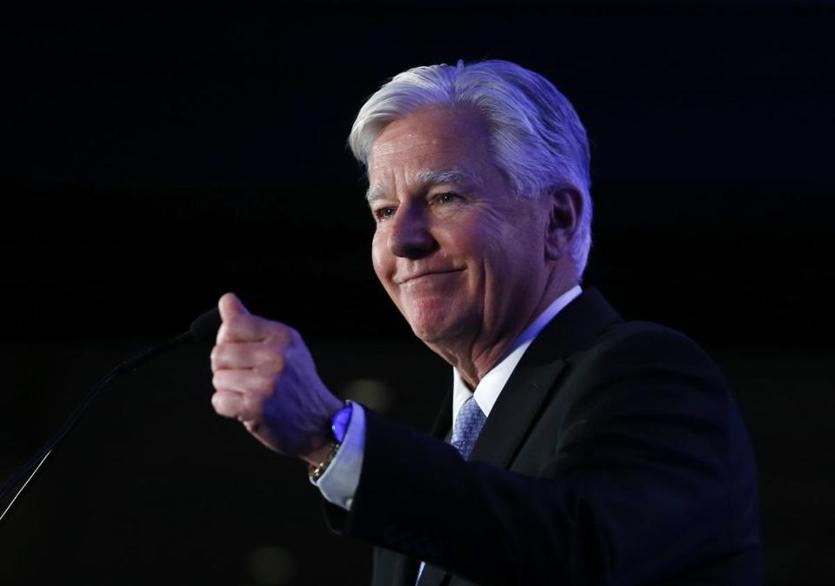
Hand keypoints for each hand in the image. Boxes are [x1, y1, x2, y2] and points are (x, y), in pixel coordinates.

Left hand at [210, 292, 343, 460]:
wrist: (320, 422)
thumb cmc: (297, 382)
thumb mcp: (282, 346)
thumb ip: (250, 323)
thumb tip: (226, 299)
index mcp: (283, 336)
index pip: (232, 326)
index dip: (228, 341)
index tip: (240, 353)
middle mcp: (276, 356)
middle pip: (219, 353)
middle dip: (225, 368)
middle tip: (246, 377)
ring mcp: (266, 382)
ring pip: (218, 378)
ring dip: (228, 389)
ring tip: (250, 393)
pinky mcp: (256, 407)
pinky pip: (219, 401)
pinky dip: (228, 407)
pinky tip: (247, 408)